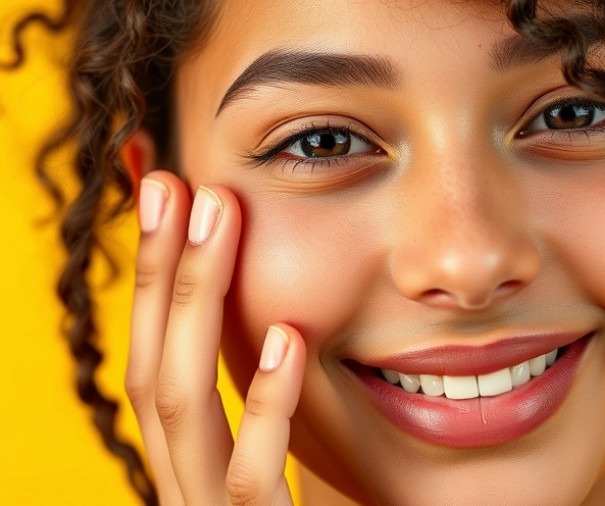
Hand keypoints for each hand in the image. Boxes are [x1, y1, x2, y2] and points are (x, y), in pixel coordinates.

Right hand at [126, 171, 305, 504]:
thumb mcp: (294, 457)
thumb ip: (275, 404)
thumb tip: (280, 317)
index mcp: (191, 463)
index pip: (157, 358)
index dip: (152, 276)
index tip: (165, 191)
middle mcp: (184, 489)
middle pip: (151, 368)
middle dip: (158, 271)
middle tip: (171, 179)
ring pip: (181, 411)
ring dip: (195, 306)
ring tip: (216, 216)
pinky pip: (249, 482)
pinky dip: (264, 406)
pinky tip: (288, 338)